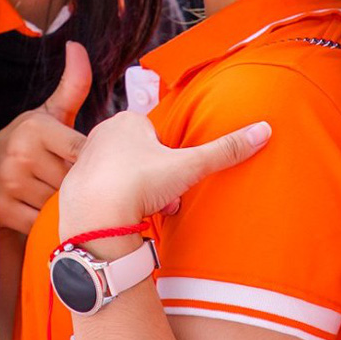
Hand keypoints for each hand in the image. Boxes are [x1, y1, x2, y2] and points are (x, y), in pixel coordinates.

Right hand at [0, 41, 90, 233]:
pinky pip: (40, 223)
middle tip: (60, 182)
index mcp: (36, 126)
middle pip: (73, 182)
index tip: (80, 166)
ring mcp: (9, 181)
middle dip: (73, 187)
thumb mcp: (47, 115)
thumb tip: (77, 45)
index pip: (82, 152)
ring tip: (46, 196)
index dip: (87, 163)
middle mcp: (21, 151)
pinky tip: (35, 212)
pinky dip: (43, 223)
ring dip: (58, 207)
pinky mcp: (1, 208)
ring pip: (58, 204)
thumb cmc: (25, 145)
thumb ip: (72, 86)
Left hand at [58, 111, 270, 235]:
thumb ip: (226, 150)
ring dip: (141, 192)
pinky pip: (106, 193)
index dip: (173, 158)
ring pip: (125, 174)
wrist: (94, 217)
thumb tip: (265, 130)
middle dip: (158, 177)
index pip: (159, 134)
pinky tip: (125, 219)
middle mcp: (101, 134)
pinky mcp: (75, 187)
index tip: (176, 175)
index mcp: (126, 120)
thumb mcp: (189, 166)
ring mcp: (86, 160)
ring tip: (150, 211)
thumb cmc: (138, 183)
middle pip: (143, 155)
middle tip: (165, 197)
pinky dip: (118, 204)